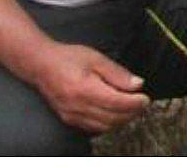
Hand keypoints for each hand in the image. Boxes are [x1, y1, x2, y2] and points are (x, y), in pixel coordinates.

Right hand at [32, 43, 149, 133]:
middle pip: (113, 118)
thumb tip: (138, 85)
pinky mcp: (68, 119)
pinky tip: (115, 113)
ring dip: (121, 120)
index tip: (145, 98)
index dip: (135, 103)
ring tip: (131, 107)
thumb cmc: (68, 58)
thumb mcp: (97, 59)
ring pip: (104, 126)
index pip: (117, 103)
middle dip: (132, 113)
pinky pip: (93, 128)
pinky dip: (108, 123)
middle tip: (142, 103)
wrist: (40, 65)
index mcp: (85, 90)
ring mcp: (71, 115)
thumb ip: (118, 73)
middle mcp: (77, 106)